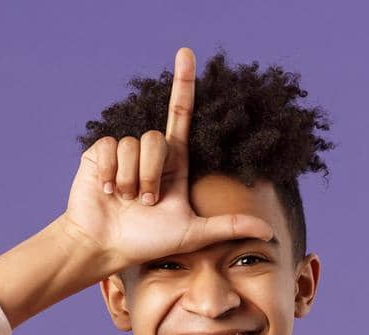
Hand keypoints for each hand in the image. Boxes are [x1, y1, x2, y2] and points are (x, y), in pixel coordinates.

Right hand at [58, 46, 276, 273]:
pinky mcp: (98, 154)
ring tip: (124, 200)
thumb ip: (228, 227)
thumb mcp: (192, 233)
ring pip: (132, 145)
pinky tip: (106, 191)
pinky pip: (108, 147)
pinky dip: (108, 173)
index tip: (187, 53)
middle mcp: (149, 153)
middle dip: (151, 175)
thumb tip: (270, 231)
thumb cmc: (147, 242)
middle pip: (156, 139)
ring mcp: (122, 153)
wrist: (106, 246)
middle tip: (146, 203)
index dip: (184, 84)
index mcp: (173, 162)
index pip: (181, 115)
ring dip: (129, 179)